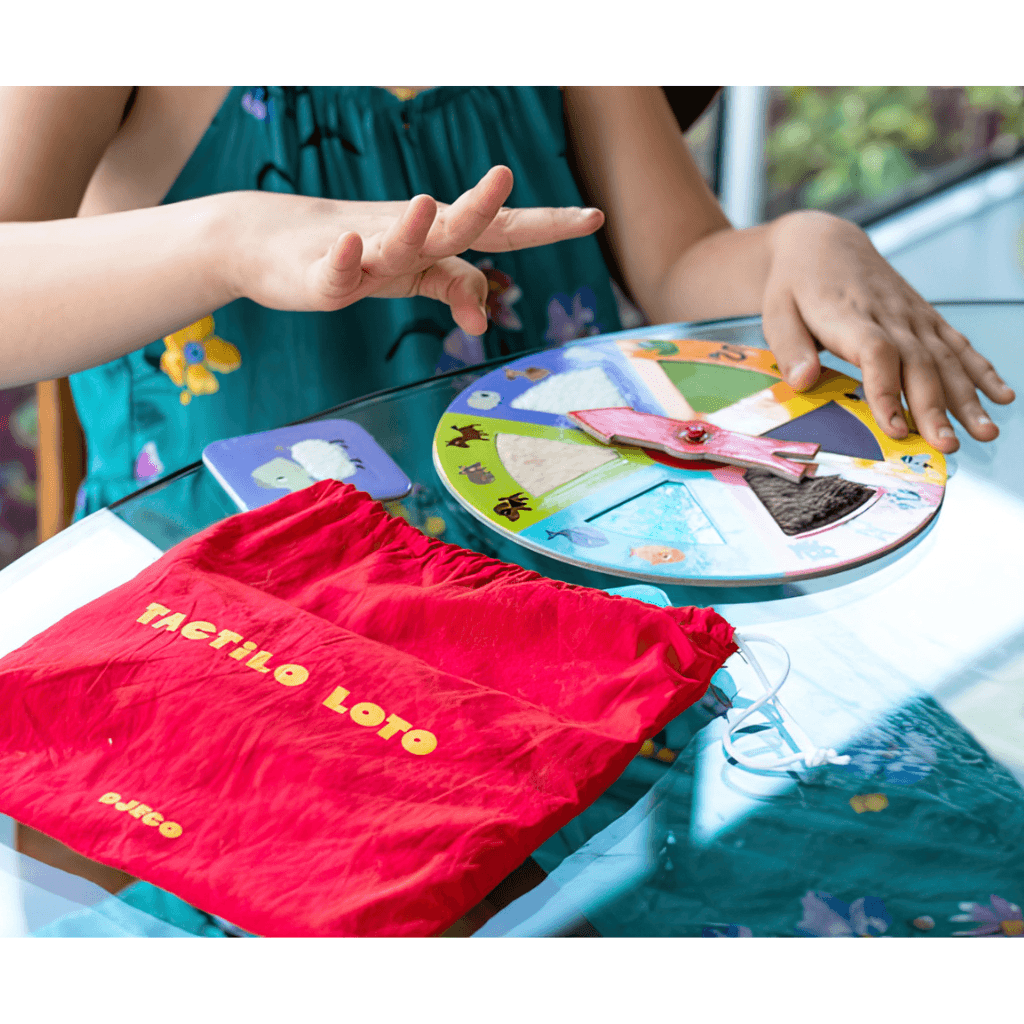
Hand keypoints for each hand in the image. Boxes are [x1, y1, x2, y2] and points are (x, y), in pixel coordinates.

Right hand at [227, 166, 603, 334]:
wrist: (266, 242)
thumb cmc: (354, 253)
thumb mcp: (411, 275)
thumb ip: (453, 286)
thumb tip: (486, 319)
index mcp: (435, 238)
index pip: (500, 229)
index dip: (545, 223)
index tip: (593, 217)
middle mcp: (406, 236)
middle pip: (453, 224)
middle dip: (482, 206)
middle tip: (504, 176)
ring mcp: (362, 253)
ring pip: (395, 242)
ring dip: (413, 226)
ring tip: (428, 204)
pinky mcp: (318, 276)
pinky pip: (334, 271)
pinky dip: (341, 260)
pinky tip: (348, 247)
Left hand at [760, 210, 1015, 453]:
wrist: (824, 243)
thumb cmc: (795, 285)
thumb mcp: (776, 312)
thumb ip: (789, 348)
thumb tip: (801, 382)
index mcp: (849, 316)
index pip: (876, 353)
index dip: (887, 390)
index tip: (895, 428)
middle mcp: (889, 315)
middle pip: (918, 364)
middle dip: (935, 408)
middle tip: (947, 447)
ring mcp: (913, 316)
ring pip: (945, 358)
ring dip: (967, 398)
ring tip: (985, 432)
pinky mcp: (925, 317)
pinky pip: (958, 344)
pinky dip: (981, 370)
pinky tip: (1002, 396)